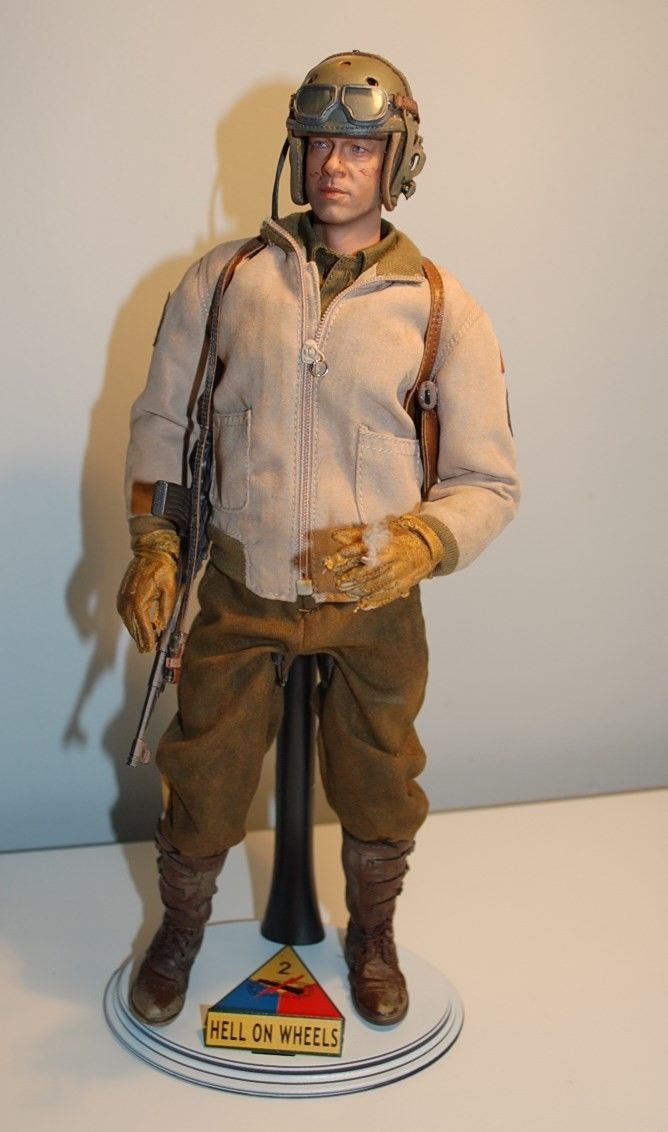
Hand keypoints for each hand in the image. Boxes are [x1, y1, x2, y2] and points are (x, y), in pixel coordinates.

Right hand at [117, 529, 179, 651]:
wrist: (152, 551)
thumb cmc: (164, 569)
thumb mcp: (170, 591)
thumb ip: (165, 611)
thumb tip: (162, 628)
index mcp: (139, 600)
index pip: (143, 626)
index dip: (148, 639)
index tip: (152, 648)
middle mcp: (127, 601)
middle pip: (132, 626)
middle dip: (141, 638)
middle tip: (148, 649)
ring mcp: (122, 598)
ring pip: (127, 621)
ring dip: (135, 631)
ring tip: (145, 641)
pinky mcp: (122, 594)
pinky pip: (125, 614)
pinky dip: (132, 622)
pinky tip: (140, 626)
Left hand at [323, 513, 442, 610]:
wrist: (427, 547)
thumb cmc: (399, 537)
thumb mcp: (379, 531)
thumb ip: (355, 535)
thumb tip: (334, 537)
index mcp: (384, 546)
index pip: (361, 551)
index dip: (346, 557)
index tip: (334, 563)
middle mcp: (391, 562)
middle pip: (365, 573)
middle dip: (349, 579)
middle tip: (339, 583)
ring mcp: (397, 576)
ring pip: (373, 587)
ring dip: (357, 591)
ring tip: (347, 592)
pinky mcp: (402, 587)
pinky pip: (385, 597)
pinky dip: (372, 601)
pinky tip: (362, 602)